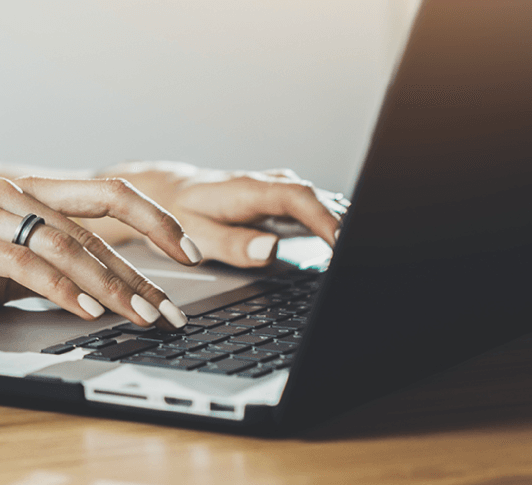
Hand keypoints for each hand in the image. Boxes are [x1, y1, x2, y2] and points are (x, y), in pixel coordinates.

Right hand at [0, 177, 203, 327]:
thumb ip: (45, 266)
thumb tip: (104, 289)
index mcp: (25, 194)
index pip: (106, 196)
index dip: (156, 220)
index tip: (191, 254)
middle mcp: (9, 193)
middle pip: (96, 222)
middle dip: (142, 269)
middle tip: (171, 309)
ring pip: (65, 244)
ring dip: (110, 284)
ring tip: (140, 316)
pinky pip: (24, 263)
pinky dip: (62, 288)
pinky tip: (87, 310)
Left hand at [101, 161, 344, 267]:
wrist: (169, 192)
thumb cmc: (180, 214)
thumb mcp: (197, 234)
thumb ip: (232, 244)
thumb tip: (270, 249)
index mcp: (248, 188)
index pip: (297, 197)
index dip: (323, 218)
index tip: (342, 243)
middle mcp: (268, 184)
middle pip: (317, 197)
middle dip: (345, 223)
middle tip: (362, 253)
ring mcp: (278, 190)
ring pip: (320, 200)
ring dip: (342, 221)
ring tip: (358, 250)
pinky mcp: (282, 199)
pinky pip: (315, 206)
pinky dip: (332, 222)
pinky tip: (344, 242)